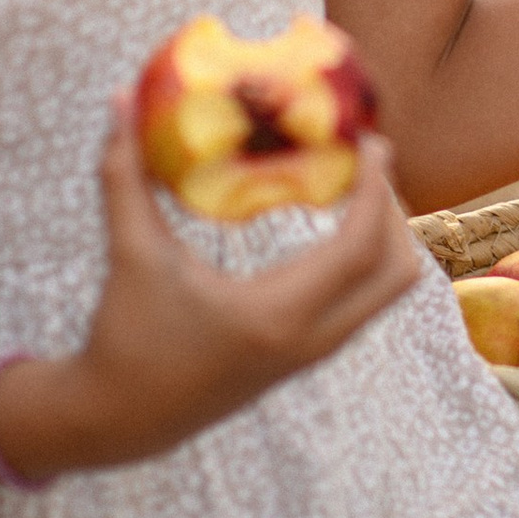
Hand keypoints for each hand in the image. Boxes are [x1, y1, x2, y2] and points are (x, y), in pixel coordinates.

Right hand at [0, 98, 421, 480]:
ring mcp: (313, 354)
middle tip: (366, 161)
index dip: (377, 189)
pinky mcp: (306, 357)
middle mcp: (308, 340)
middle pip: (399, 272)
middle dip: (393, 210)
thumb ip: (123, 175)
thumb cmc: (124, 334)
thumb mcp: (130, 252)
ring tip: (351, 187)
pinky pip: (366, 302)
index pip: (362, 248)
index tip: (370, 141)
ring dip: (385, 235)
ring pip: (388, 291)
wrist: (119, 419)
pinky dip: (366, 259)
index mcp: (276, 315)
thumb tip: (119, 98)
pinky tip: (329, 223)